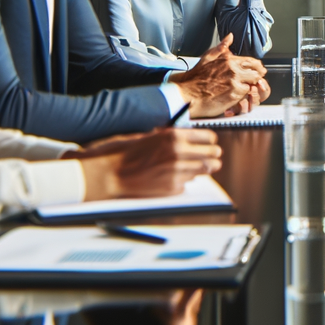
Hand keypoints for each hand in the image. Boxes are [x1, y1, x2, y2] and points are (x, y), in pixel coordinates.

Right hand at [72, 128, 222, 200]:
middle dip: (212, 154)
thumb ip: (171, 137)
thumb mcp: (150, 136)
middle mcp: (179, 154)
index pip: (208, 137)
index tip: (209, 142)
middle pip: (213, 154)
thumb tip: (188, 137)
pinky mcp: (172, 188)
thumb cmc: (126, 152)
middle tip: (211, 155)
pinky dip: (184, 179)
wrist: (111, 174)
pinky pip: (187, 183)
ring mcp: (177, 173)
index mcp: (174, 137)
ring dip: (202, 167)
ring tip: (197, 166)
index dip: (209, 140)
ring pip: (204, 170)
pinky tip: (174, 176)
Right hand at [169, 34, 268, 116]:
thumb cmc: (195, 78)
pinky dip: (244, 96)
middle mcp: (234, 70)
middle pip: (257, 73)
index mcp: (229, 60)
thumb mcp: (208, 57)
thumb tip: (230, 37)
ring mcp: (235, 83)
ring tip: (243, 89)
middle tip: (252, 81)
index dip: (257, 67)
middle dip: (256, 77)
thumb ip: (221, 47)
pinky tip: (237, 96)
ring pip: (253, 84)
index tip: (258, 70)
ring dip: (250, 86)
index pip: (253, 62)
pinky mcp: (234, 96)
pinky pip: (246, 95)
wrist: (187, 94)